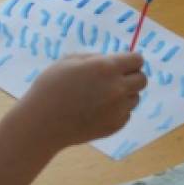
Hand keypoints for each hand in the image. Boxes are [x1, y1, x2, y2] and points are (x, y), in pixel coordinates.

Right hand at [18, 53, 145, 148]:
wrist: (40, 123)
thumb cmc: (50, 87)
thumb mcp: (70, 61)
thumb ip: (96, 58)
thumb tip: (114, 61)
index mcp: (107, 68)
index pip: (137, 60)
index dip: (131, 60)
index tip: (123, 64)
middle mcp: (118, 88)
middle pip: (142, 80)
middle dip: (132, 77)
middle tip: (115, 80)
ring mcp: (118, 109)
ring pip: (135, 98)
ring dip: (125, 95)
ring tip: (102, 97)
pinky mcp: (114, 126)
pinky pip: (126, 114)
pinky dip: (117, 112)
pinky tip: (98, 111)